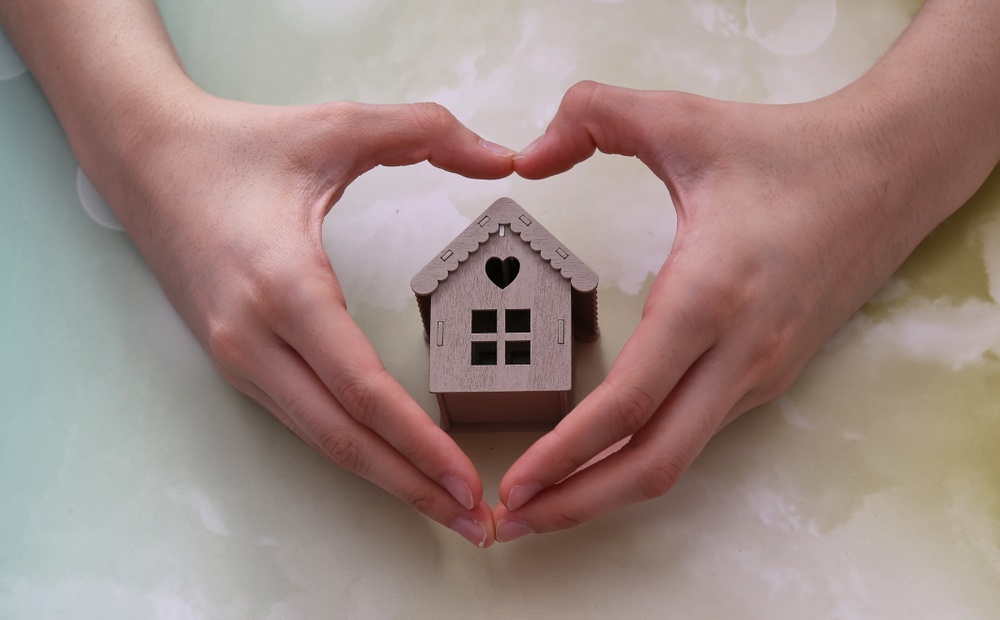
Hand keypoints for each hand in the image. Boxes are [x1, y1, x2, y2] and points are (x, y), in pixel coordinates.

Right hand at [96, 90, 514, 546]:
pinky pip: (304, 420)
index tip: (467, 477)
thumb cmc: (236, 148)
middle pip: (343, 438)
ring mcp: (239, 357)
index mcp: (282, 286)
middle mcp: (254, 337)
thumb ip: (426, 130)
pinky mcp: (237, 361)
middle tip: (474, 520)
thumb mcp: (337, 126)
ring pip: (322, 440)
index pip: (362, 388)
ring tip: (444, 503)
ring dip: (386, 477)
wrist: (145, 158)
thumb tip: (504, 157)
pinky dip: (354, 449)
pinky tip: (391, 460)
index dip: (418, 441)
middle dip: (412, 486)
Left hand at [491, 79, 978, 540]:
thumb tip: (530, 153)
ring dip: (606, 491)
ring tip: (543, 502)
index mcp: (710, 295)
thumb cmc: (789, 153)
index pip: (629, 401)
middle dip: (576, 504)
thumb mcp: (683, 118)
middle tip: (508, 523)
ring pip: (676, 460)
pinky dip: (642, 461)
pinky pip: (696, 436)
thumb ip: (594, 115)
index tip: (514, 482)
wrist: (888, 173)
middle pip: (653, 464)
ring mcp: (759, 373)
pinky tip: (603, 458)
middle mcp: (740, 352)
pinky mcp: (768, 377)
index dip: (566, 452)